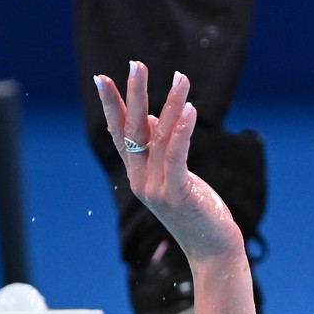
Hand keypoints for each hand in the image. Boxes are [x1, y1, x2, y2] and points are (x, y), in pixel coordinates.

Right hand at [93, 62, 241, 263]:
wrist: (211, 249)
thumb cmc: (196, 210)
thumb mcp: (175, 176)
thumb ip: (160, 149)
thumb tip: (148, 115)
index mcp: (137, 175)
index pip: (119, 134)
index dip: (112, 106)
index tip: (103, 78)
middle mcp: (140, 180)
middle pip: (132, 130)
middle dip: (133, 95)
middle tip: (135, 64)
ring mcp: (156, 188)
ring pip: (160, 137)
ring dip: (170, 103)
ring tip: (180, 77)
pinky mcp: (176, 193)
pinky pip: (176, 155)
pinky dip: (182, 130)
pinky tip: (188, 109)